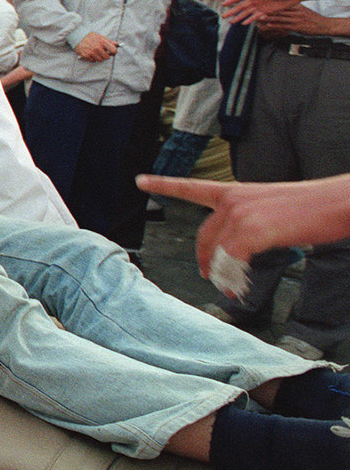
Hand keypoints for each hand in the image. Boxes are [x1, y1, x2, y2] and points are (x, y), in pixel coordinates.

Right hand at [74, 32, 116, 61]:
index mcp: (102, 42)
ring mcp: (91, 52)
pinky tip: (91, 54)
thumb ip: (109, 41)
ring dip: (99, 57)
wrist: (78, 36)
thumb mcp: (101, 37)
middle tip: (103, 53)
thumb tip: (118, 44)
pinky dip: (93, 58)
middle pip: (107, 57)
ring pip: (100, 60)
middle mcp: (97, 48)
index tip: (112, 52)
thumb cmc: (90, 37)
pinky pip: (93, 61)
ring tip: (96, 53)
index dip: (114, 52)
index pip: (113, 50)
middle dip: (106, 56)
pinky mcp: (86, 55)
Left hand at [137, 173, 349, 278]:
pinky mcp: (251, 231)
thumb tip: (237, 250)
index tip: (139, 180)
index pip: (192, 187)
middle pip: (203, 236)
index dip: (164, 184)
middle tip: (210, 278)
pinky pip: (231, 262)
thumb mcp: (272, 210)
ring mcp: (240, 214)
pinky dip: (234, 278)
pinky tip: (240, 287)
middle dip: (204, 261)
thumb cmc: (314, 209)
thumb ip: (249, 222)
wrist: (339, 202)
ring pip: (216, 254)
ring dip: (222, 276)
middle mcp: (232, 200)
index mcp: (236, 191)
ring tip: (231, 289)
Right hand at [223, 0, 301, 23]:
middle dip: (232, 11)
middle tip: (224, 16)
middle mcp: (256, 0)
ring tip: (231, 22)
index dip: (232, 1)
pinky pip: (256, 17)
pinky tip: (244, 24)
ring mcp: (260, 6)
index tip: (223, 4)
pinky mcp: (266, 12)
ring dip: (239, 17)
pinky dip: (250, 20)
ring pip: (247, 13)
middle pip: (241, 7)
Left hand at [255, 6, 336, 35]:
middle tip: (258, 9)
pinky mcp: (296, 27)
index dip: (272, 4)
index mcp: (297, 7)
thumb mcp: (303, 10)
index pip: (283, 4)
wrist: (323, 25)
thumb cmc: (312, 18)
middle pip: (279, 10)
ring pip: (280, 18)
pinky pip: (284, 26)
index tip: (263, 2)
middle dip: (268, 10)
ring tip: (259, 17)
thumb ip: (294, 8)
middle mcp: (296, 12)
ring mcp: (296, 20)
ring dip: (269, 18)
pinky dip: (275, 25)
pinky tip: (268, 25)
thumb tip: (286, 6)